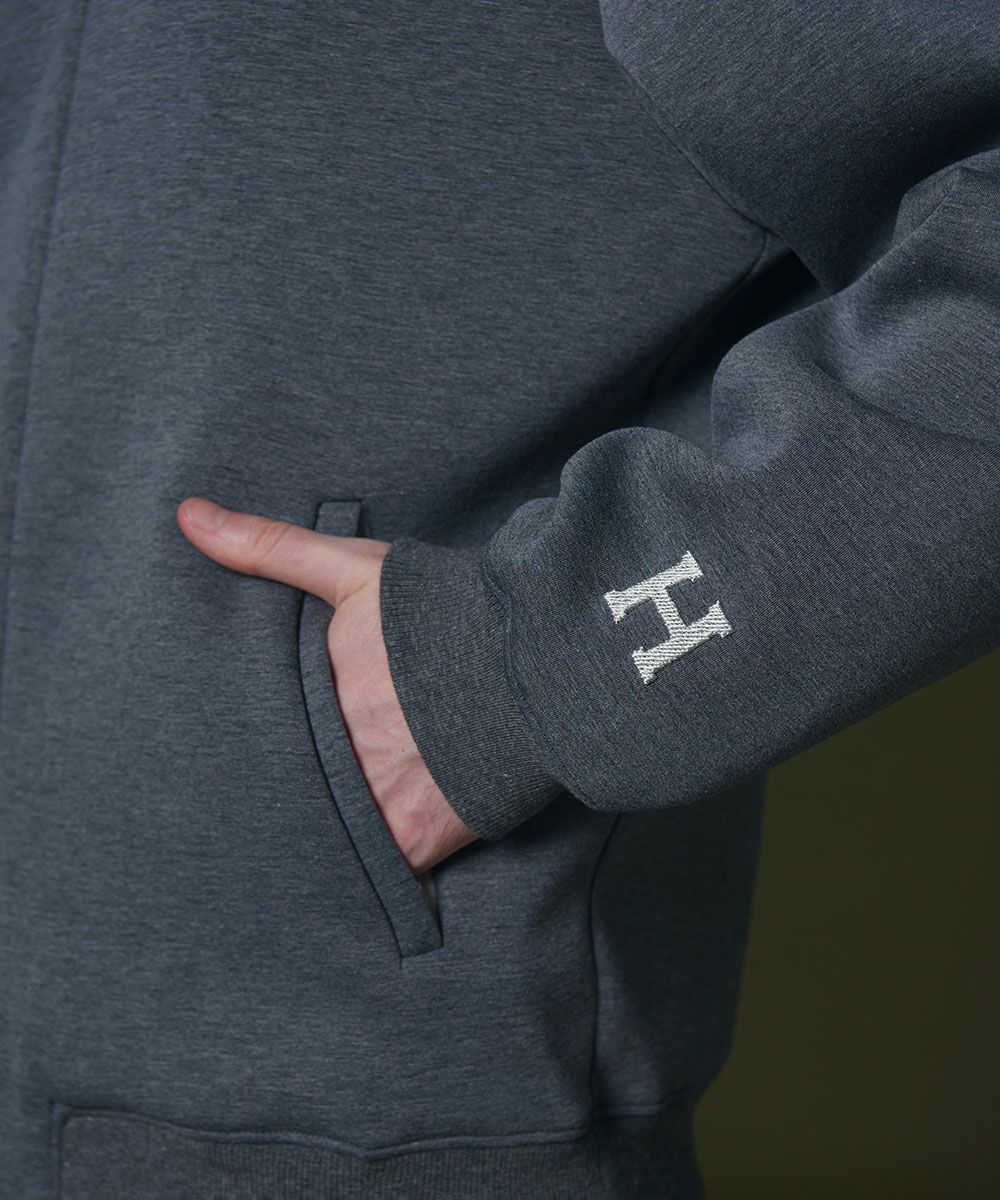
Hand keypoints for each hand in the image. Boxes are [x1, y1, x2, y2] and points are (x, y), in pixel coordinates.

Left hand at [176, 497, 477, 874]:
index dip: (244, 747)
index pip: (252, 739)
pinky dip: (367, 866)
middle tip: (269, 800)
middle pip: (286, 792)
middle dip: (280, 794)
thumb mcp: (353, 571)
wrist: (536, 665)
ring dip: (319, 833)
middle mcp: (335, 760)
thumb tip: (187, 516)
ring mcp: (375, 807)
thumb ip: (270, 547)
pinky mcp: (416, 842)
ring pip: (324, 835)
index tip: (232, 756)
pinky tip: (354, 862)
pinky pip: (377, 872)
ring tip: (309, 830)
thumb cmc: (441, 615)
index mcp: (311, 700)